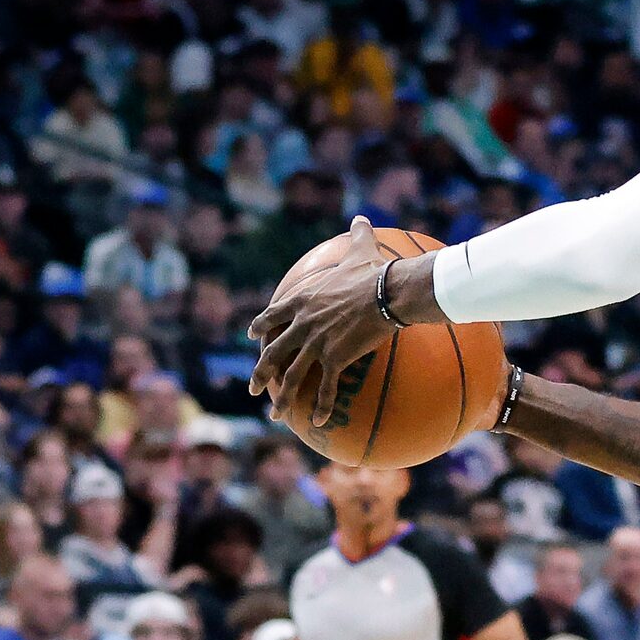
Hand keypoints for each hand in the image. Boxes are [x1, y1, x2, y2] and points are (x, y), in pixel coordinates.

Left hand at [248, 215, 393, 428]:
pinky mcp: (333, 359)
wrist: (387, 293)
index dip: (260, 327)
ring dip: (281, 398)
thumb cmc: (375, 270)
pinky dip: (322, 405)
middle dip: (260, 372)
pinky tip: (320, 421)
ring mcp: (315, 344)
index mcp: (303, 300)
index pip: (273, 315)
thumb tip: (362, 218)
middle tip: (252, 387)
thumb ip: (357, 235)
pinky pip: (325, 387)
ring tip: (273, 416)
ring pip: (291, 376)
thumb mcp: (360, 249)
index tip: (252, 337)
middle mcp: (302, 324)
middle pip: (273, 352)